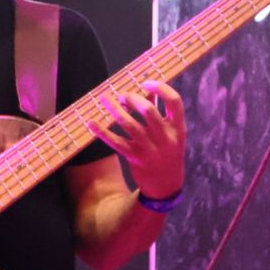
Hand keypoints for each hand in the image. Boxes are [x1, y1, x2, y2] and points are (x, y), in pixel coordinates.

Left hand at [87, 79, 186, 204]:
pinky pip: (115, 142)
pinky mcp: (134, 157)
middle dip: (132, 99)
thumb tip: (149, 89)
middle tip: (123, 96)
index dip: (161, 88)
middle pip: (147, 111)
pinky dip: (102, 131)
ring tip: (105, 98)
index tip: (146, 82)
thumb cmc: (168, 153)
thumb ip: (162, 113)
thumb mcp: (172, 135)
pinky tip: (91, 122)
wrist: (166, 187)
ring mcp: (149, 149)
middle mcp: (165, 138)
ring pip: (128, 124)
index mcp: (178, 129)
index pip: (174, 102)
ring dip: (114, 109)